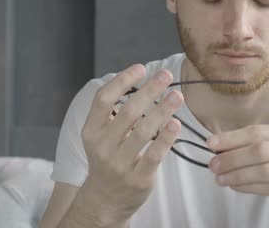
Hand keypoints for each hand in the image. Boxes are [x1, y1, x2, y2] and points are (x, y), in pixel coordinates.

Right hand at [76, 64, 183, 225]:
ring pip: (143, 131)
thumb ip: (114, 112)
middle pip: (127, 112)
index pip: (103, 99)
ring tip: (177, 96)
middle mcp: (103, 146)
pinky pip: (154, 154)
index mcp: (91, 131)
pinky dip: (166, 138)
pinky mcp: (138, 178)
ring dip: (162, 110)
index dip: (122, 80)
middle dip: (149, 90)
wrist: (105, 200)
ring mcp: (120, 164)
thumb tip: (141, 80)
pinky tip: (176, 123)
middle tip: (166, 75)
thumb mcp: (100, 136)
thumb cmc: (109, 158)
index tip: (141, 68)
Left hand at [206, 124, 268, 227]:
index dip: (232, 137)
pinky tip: (236, 186)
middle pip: (260, 149)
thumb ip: (264, 147)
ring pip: (263, 169)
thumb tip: (224, 146)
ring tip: (220, 178)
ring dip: (237, 174)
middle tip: (213, 164)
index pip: (259, 132)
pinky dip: (249, 187)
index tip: (211, 143)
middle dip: (232, 156)